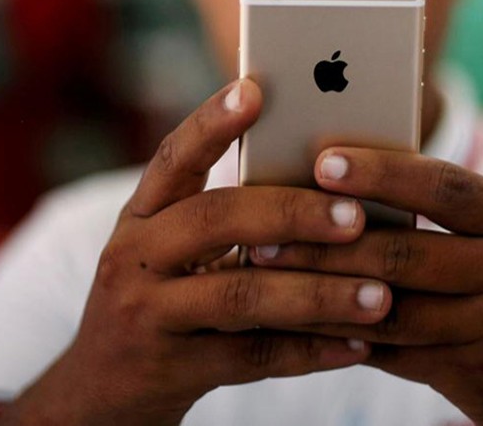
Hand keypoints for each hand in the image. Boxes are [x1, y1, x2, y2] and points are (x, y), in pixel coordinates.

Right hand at [1, 81, 391, 425]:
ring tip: (379, 295)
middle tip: (357, 216)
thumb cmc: (163, 299)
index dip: (212, 122)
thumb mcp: (175, 250)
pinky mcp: (168, 368)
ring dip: (318, 294)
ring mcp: (146, 313)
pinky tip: (359, 346)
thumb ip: (229, 216)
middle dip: (292, 213)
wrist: (102, 391)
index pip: (175, 157)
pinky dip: (310, 351)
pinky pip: (252, 357)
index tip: (256, 90)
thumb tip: (332, 185)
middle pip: (216, 219)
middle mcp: (135, 255)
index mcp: (144, 214)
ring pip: (241, 296)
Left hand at [249, 148, 482, 425]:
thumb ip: (440, 219)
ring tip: (264, 276)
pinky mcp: (478, 372)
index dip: (380, 172)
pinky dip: (341, 337)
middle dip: (324, 242)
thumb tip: (335, 189)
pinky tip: (299, 323)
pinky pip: (393, 352)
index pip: (443, 184)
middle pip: (406, 250)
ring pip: (390, 306)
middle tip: (260, 232)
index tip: (321, 161)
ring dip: (318, 292)